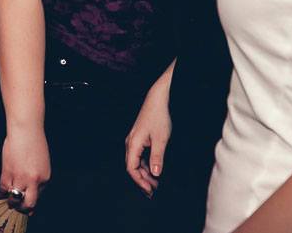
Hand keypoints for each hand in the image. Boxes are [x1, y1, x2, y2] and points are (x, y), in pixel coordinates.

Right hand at [0, 127, 49, 212]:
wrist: (25, 129)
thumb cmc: (34, 143)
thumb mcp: (42, 164)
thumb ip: (38, 178)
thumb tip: (31, 192)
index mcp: (45, 179)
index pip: (38, 198)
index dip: (31, 201)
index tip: (26, 202)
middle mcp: (34, 181)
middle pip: (28, 205)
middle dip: (23, 209)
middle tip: (18, 206)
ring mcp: (20, 177)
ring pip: (14, 200)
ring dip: (11, 201)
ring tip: (10, 198)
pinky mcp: (8, 172)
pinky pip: (4, 188)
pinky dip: (3, 189)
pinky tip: (5, 185)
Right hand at [125, 80, 172, 195]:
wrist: (158, 100)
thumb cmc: (158, 117)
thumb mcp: (160, 139)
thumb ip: (157, 157)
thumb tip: (155, 174)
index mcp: (133, 144)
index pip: (131, 168)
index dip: (139, 181)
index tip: (149, 190)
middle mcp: (130, 143)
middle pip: (132, 167)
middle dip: (141, 180)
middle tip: (153, 192)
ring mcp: (134, 141)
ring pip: (136, 162)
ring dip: (144, 174)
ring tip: (155, 184)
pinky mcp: (139, 139)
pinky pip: (139, 156)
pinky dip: (146, 166)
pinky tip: (154, 171)